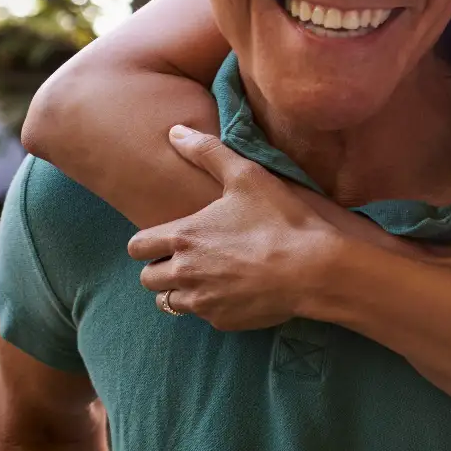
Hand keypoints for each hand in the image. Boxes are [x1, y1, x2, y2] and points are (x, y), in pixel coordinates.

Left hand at [129, 127, 347, 329]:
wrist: (313, 268)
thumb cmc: (280, 220)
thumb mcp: (247, 176)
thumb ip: (207, 151)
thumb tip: (175, 131)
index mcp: (183, 237)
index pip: (137, 247)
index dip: (149, 242)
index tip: (170, 237)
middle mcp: (183, 273)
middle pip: (147, 278)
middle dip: (162, 267)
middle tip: (191, 256)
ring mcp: (202, 301)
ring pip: (169, 302)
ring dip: (182, 290)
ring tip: (210, 275)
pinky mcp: (222, 320)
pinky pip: (203, 315)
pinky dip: (212, 305)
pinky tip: (237, 289)